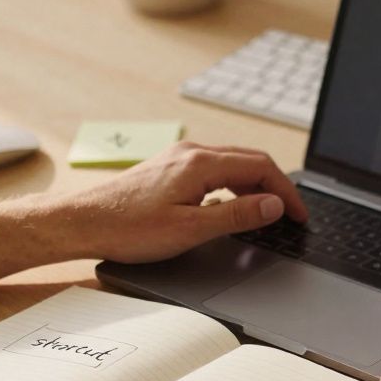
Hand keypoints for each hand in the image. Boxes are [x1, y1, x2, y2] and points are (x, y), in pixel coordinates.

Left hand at [53, 141, 308, 263]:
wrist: (81, 222)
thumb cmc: (128, 228)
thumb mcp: (190, 229)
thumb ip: (236, 216)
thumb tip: (273, 205)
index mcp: (201, 163)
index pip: (262, 167)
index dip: (287, 192)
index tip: (299, 216)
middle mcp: (192, 151)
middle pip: (250, 160)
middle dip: (276, 186)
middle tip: (291, 215)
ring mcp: (179, 157)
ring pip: (232, 163)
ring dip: (255, 185)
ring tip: (267, 212)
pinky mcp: (169, 167)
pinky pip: (214, 169)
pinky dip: (234, 184)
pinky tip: (231, 206)